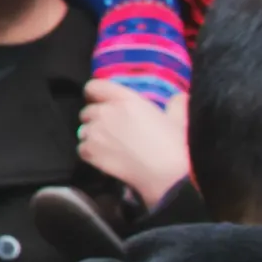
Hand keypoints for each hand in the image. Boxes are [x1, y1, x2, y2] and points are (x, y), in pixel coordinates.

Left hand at [76, 81, 190, 210]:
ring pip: (83, 131)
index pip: (94, 86)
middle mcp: (106, 112)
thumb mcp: (179, 119)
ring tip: (109, 148)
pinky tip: (105, 160)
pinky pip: (82, 149)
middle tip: (111, 132)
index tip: (101, 103)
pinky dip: (90, 154)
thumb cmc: (175, 145)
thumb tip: (180, 97)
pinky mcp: (90, 152)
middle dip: (96, 120)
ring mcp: (95, 132)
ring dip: (93, 138)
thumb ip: (176, 104)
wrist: (167, 175)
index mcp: (125, 99)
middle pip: (87, 111)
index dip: (94, 94)